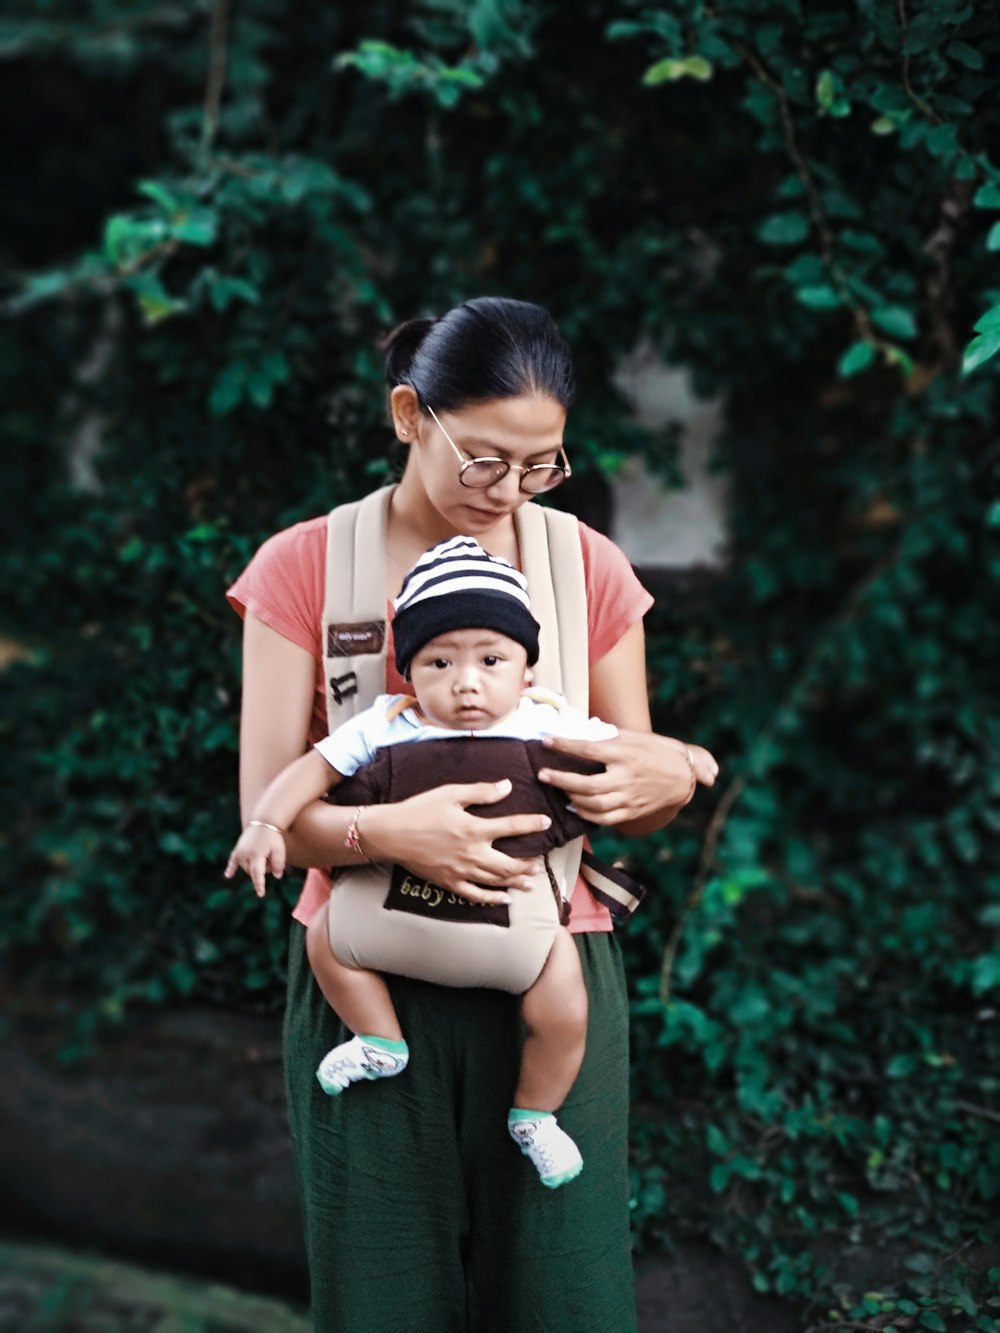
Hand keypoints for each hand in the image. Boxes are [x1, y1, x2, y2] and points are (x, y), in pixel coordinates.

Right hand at [224, 824, 286, 897]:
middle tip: (271, 859)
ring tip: (264, 855)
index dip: (259, 885)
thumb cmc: (274, 836)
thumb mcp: (280, 850)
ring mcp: (240, 852)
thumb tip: (277, 876)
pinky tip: (228, 875)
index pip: (257, 874)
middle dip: (263, 870)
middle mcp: (246, 855)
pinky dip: (231, 868)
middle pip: (253, 872)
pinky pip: (233, 861)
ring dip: (254, 867)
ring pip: (246, 868)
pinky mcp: (238, 848)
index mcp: (256, 856)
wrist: (265, 821)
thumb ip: (279, 864)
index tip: (260, 894)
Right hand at [360, 780, 551, 905]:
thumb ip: (481, 791)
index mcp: (474, 829)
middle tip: (540, 861)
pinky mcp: (450, 883)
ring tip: (531, 880)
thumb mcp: (450, 793)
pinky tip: (505, 899)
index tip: (546, 822)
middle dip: (528, 863)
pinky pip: (476, 895)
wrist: (391, 834)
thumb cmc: (420, 809)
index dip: (532, 824)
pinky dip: (493, 899)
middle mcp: (472, 853)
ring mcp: (462, 871)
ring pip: (497, 881)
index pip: (512, 827)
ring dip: (517, 881)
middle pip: (510, 864)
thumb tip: (507, 786)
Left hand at [538, 730, 718, 828]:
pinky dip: (585, 814)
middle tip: (542, 774)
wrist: (683, 776)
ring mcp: (629, 797)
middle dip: (561, 780)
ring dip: (571, 797)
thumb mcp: (635, 737)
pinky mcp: (631, 812)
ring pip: (593, 804)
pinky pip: (604, 818)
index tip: (546, 741)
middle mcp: (627, 777)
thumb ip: (608, 737)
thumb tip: (578, 732)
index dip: (565, 745)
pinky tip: (573, 806)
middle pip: (588, 784)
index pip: (589, 750)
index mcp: (626, 754)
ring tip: (556, 788)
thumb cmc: (657, 751)